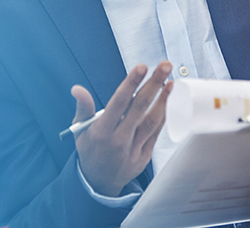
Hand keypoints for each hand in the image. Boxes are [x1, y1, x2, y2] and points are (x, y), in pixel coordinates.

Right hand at [71, 61, 172, 195]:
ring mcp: (133, 148)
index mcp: (101, 131)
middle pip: (139, 107)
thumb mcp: (80, 130)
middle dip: (154, 83)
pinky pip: (156, 132)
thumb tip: (77, 89)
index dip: (131, 83)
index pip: (119, 102)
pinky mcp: (144, 155)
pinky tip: (169, 100)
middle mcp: (119, 139)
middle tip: (165, 65)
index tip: (142, 67)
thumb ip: (83, 108)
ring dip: (163, 99)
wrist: (99, 183)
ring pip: (152, 120)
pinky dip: (164, 114)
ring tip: (172, 81)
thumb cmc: (90, 149)